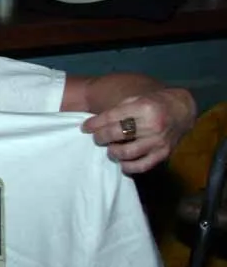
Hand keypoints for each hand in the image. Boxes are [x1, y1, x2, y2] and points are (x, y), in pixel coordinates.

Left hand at [81, 88, 195, 173]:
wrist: (181, 110)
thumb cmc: (153, 103)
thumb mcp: (136, 99)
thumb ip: (118, 110)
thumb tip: (95, 123)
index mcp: (143, 107)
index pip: (112, 117)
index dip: (95, 123)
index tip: (85, 128)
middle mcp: (151, 124)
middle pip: (117, 134)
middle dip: (101, 137)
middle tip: (97, 138)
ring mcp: (158, 141)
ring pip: (128, 152)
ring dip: (113, 152)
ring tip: (110, 149)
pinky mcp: (163, 154)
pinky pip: (143, 165)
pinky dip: (129, 167)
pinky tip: (122, 164)